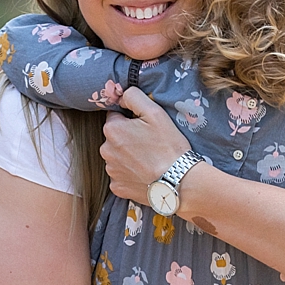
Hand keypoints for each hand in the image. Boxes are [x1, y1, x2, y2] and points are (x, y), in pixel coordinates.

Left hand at [101, 87, 192, 202]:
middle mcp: (106, 151)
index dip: (131, 120)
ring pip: (117, 157)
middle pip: (115, 138)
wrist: (178, 181)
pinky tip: (145, 173)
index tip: (145, 128)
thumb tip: (120, 97)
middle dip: (128, 138)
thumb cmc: (168, 146)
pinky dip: (130, 174)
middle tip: (150, 144)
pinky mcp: (117, 187)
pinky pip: (121, 176)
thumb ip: (133, 96)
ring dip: (129, 156)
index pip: (115, 117)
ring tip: (149, 160)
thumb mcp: (155, 112)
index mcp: (112, 130)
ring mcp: (111, 171)